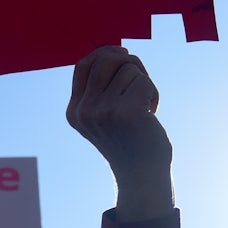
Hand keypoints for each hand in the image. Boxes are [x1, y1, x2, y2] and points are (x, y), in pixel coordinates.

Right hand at [66, 46, 173, 220]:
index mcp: (74, 112)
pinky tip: (152, 113)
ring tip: (145, 107)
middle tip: (141, 78)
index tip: (125, 53)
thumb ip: (101, 89)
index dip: (104, 52)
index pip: (82, 65)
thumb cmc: (130, 142)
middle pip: (105, 60)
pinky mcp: (126, 113)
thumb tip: (114, 51)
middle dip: (129, 61)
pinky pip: (143, 80)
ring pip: (129, 69)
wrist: (142, 176)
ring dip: (144, 83)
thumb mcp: (105, 115)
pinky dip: (153, 93)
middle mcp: (85, 111)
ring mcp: (104, 112)